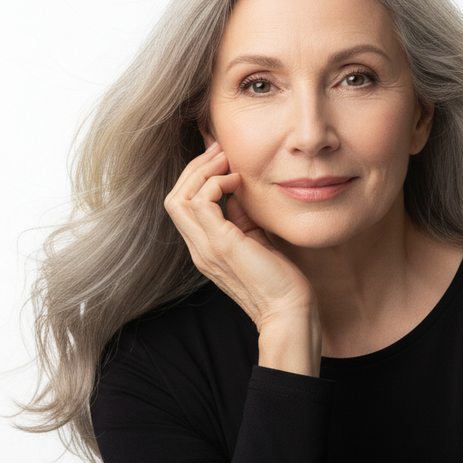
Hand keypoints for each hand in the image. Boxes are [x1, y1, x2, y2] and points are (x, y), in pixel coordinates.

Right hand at [164, 143, 321, 374]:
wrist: (288, 311)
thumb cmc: (279, 279)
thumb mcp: (254, 238)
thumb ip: (239, 215)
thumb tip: (235, 187)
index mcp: (204, 248)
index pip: (182, 206)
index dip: (196, 178)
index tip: (221, 159)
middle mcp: (198, 249)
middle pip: (174, 198)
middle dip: (195, 168)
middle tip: (221, 151)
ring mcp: (205, 249)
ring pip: (179, 198)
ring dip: (202, 172)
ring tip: (226, 161)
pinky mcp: (220, 246)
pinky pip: (200, 203)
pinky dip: (214, 184)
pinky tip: (237, 181)